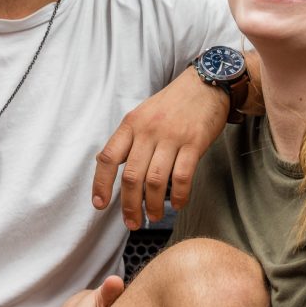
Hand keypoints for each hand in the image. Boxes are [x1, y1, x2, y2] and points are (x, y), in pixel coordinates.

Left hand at [91, 65, 229, 229]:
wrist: (205, 83)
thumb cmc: (172, 103)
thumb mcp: (143, 114)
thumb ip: (127, 138)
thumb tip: (105, 162)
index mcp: (131, 123)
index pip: (109, 157)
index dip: (101, 184)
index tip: (100, 205)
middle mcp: (148, 130)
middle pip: (132, 176)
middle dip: (130, 206)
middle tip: (132, 222)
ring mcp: (172, 136)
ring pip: (155, 181)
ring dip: (154, 206)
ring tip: (155, 217)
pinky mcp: (194, 142)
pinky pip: (182, 176)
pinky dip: (179, 196)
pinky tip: (178, 204)